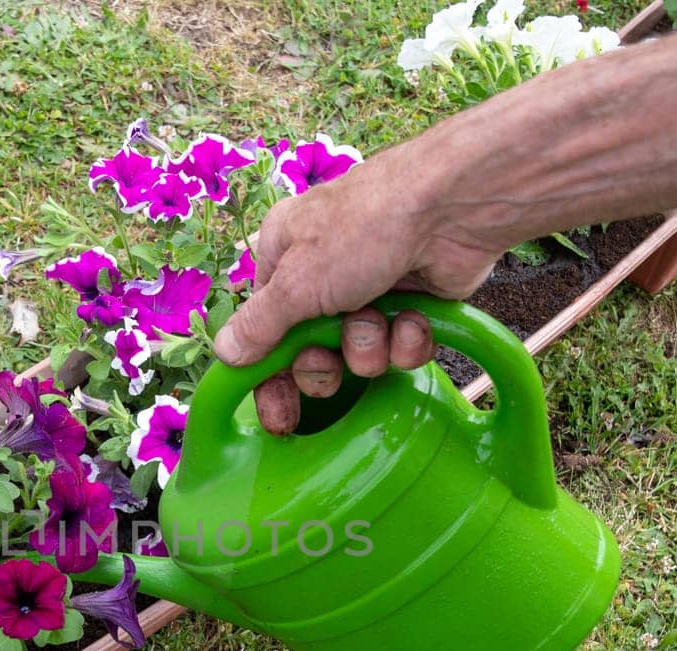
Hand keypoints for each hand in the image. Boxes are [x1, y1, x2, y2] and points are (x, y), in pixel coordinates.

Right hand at [213, 142, 504, 432]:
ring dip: (370, 346)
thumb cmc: (363, 230)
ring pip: (359, 354)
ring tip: (381, 318)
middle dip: (325, 364)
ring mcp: (371, 290)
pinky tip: (414, 316)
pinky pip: (400, 348)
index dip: (269, 376)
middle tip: (331, 362)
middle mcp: (324, 274)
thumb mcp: (297, 281)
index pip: (263, 329)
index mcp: (284, 256)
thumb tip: (224, 354)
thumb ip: (259, 326)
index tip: (277, 416)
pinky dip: (407, 338)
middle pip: (310, 352)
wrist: (452, 208)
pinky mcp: (413, 305)